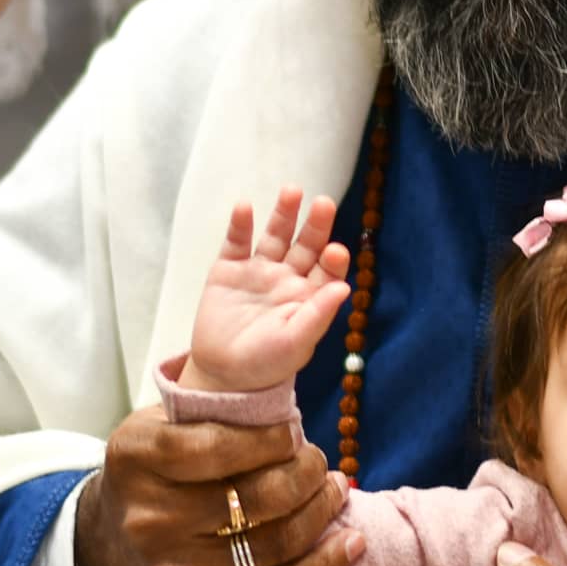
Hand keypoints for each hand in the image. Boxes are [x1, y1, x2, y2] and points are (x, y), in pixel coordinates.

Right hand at [73, 407, 357, 565]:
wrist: (106, 557)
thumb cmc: (150, 479)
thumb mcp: (157, 428)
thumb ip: (208, 411)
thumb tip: (284, 400)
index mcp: (137, 459)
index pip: (220, 446)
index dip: (272, 440)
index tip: (294, 434)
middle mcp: (149, 519)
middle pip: (258, 497)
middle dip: (306, 474)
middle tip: (320, 463)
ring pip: (276, 543)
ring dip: (321, 513)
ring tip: (334, 491)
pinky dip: (323, 565)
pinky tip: (349, 542)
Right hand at [185, 189, 352, 393]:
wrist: (222, 375)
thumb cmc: (266, 364)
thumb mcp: (296, 343)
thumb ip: (318, 315)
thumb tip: (344, 288)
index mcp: (308, 296)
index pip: (327, 270)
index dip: (333, 258)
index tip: (336, 250)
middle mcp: (287, 278)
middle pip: (305, 245)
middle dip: (315, 225)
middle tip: (324, 203)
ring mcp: (258, 271)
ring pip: (275, 236)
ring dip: (283, 214)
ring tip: (292, 191)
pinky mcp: (228, 270)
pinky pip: (236, 242)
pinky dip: (240, 225)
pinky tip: (245, 207)